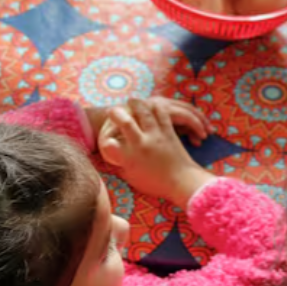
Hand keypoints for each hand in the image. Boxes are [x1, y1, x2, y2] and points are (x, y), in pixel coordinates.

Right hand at [99, 99, 214, 206]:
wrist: (183, 182)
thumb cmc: (157, 184)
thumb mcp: (134, 178)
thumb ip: (124, 164)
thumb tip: (116, 157)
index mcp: (131, 159)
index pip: (109, 147)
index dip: (104, 141)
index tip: (103, 140)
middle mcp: (142, 145)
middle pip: (126, 123)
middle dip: (116, 114)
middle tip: (111, 110)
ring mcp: (156, 136)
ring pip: (144, 113)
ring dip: (136, 104)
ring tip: (131, 101)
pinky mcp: (168, 132)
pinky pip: (161, 113)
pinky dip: (155, 106)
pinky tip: (152, 103)